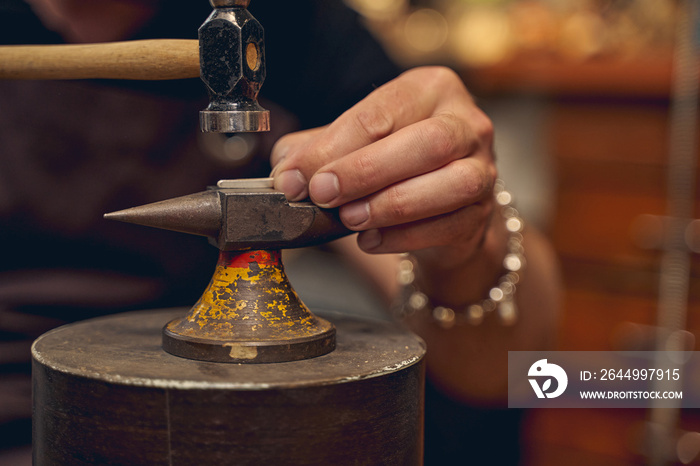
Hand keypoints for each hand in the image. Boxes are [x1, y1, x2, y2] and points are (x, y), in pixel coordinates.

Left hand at [271, 66, 496, 265]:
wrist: (440, 203)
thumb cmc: (393, 163)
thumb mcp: (353, 143)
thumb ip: (317, 151)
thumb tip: (288, 173)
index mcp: (429, 89)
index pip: (380, 113)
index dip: (332, 148)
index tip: (296, 178)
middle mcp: (465, 122)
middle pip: (426, 142)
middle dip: (367, 170)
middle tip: (322, 194)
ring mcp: (483, 167)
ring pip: (451, 183)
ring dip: (392, 204)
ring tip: (349, 219)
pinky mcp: (483, 211)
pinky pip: (450, 225)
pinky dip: (405, 237)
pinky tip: (370, 240)